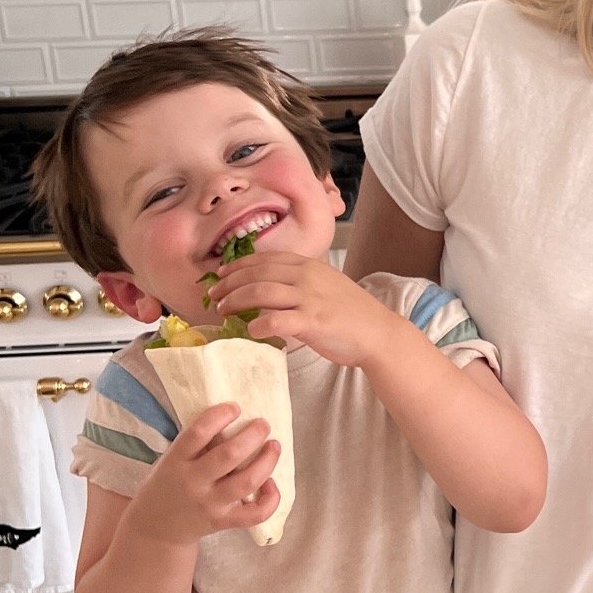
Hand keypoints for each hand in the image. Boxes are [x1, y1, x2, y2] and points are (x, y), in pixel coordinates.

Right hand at [126, 402, 279, 544]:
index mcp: (176, 461)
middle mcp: (193, 482)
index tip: (235, 407)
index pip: (198, 433)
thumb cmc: (170, 483)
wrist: (156, 527)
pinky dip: (270, 498)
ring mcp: (210, 504)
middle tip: (263, 424)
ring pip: (247, 482)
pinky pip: (255, 513)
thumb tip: (236, 419)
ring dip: (268, 461)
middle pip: (229, 455)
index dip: (220, 416)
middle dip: (253, 435)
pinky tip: (271, 483)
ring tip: (274, 446)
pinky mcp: (223, 522)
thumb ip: (197, 443)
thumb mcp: (172, 459)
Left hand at [204, 251, 401, 369]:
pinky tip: (250, 331)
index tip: (221, 275)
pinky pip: (277, 320)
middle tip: (213, 296)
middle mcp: (306, 277)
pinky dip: (258, 324)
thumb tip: (269, 288)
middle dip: (229, 284)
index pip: (265, 259)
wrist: (378, 332)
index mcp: (309, 266)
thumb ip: (300, 283)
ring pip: (261, 292)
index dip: (238, 266)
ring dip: (236, 300)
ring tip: (223, 310)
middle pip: (257, 274)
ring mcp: (310, 298)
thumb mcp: (326, 285)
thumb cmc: (352, 313)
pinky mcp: (313, 322)